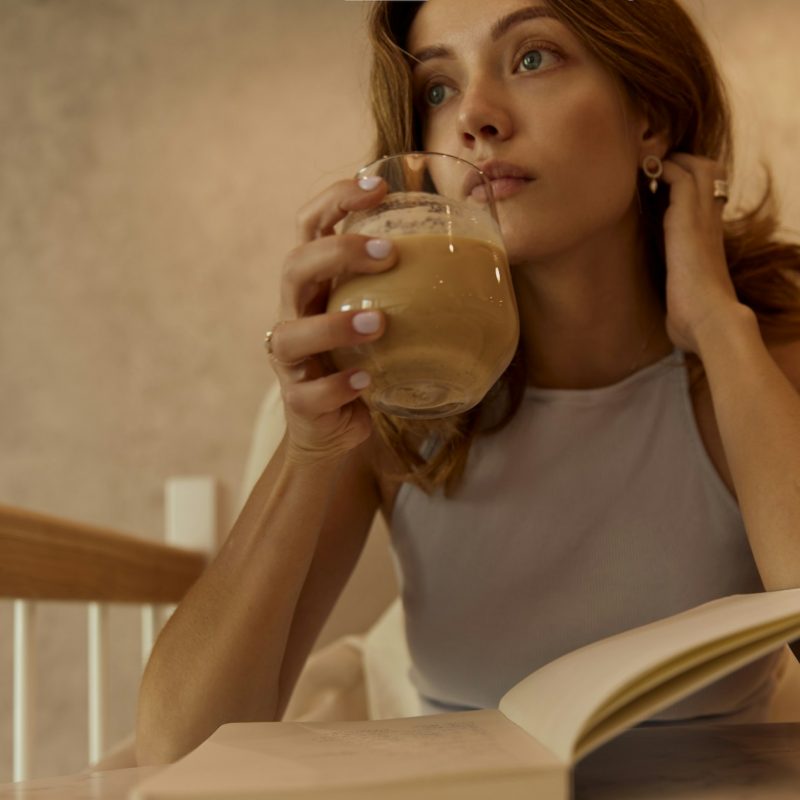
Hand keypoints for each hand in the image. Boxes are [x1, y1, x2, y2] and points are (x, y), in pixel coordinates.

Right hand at [268, 177, 396, 463]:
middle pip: (294, 267)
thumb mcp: (385, 315)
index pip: (310, 226)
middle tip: (387, 253)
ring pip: (291, 334)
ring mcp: (292, 360)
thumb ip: (411, 285)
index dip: (335, 199)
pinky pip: (311, 392)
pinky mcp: (300, 401)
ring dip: (334, 324)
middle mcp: (295, 313)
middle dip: (337, 252)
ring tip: (380, 323)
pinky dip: (339, 384)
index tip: (377, 185)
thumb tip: (487, 249)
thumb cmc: (369, 360)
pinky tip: (367, 380)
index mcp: (317, 283)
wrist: (339, 428)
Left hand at [660, 153, 741, 353]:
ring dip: (672, 160)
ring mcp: (701, 220)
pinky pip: (680, 179)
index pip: (709, 197)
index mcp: (710, 241)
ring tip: (649, 163)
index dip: (690, 183)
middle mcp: (711, 224)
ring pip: (698, 168)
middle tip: (657, 166)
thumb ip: (681, 296)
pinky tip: (646, 172)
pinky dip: (663, 169)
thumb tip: (674, 316)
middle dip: (684, 161)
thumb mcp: (688, 301)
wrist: (711, 322)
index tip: (663, 184)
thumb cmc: (697, 321)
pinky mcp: (687, 222)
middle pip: (710, 172)